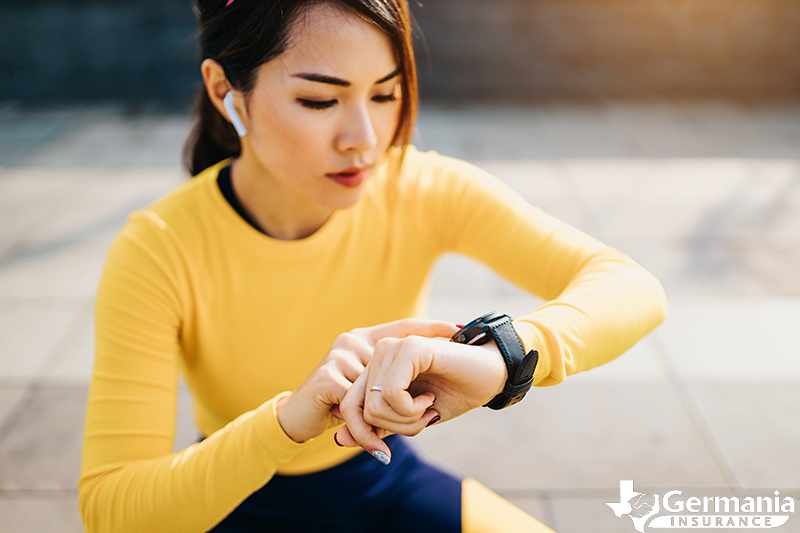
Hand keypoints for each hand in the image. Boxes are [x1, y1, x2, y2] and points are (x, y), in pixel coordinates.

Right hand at [275, 319, 458, 442]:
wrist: (297, 417)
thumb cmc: (337, 403)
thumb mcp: (369, 387)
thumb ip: (390, 378)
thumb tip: (429, 378)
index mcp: (366, 338)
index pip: (404, 326)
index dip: (432, 326)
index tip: (460, 328)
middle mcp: (353, 340)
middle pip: (396, 364)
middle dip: (412, 391)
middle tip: (432, 412)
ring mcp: (339, 356)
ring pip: (381, 388)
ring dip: (389, 414)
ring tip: (391, 434)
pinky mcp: (328, 377)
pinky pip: (361, 403)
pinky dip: (369, 423)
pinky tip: (374, 440)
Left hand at [335, 335, 507, 459]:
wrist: (491, 375)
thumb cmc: (454, 393)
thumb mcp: (411, 418)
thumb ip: (378, 425)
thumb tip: (340, 439)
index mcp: (378, 366)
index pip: (350, 406)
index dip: (362, 435)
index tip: (382, 454)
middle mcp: (380, 351)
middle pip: (360, 409)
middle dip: (391, 429)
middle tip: (421, 420)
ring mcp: (393, 347)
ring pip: (375, 405)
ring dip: (405, 420)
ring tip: (427, 408)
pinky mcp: (408, 347)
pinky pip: (391, 395)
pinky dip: (411, 409)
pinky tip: (429, 399)